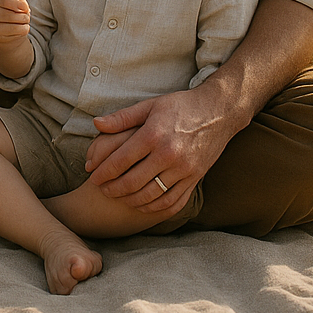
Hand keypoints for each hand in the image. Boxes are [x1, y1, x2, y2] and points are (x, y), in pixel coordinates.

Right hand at [0, 0, 30, 45]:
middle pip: (8, 15)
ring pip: (12, 27)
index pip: (4, 1)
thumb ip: (19, 2)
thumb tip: (24, 6)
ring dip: (24, 25)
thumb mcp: (12, 3)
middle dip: (22, 16)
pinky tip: (20, 29)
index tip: (26, 8)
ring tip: (25, 23)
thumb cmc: (7, 12)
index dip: (17, 4)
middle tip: (27, 17)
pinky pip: (13, 35)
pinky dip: (21, 32)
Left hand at [83, 84, 238, 213]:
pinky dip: (155, 207)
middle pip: (134, 182)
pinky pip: (173, 201)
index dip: (104, 172)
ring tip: (118, 197)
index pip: (121, 160)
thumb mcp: (150, 105)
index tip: (93, 176)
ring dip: (131, 200)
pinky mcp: (195, 179)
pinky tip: (142, 204)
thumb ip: (122, 118)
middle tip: (102, 189)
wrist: (219, 112)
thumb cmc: (180, 106)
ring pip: (152, 195)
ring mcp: (185, 170)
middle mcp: (169, 155)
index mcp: (154, 135)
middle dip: (113, 189)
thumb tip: (95, 124)